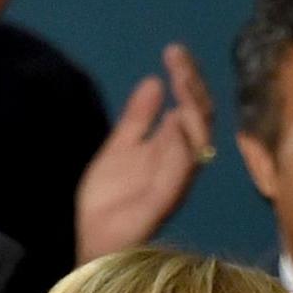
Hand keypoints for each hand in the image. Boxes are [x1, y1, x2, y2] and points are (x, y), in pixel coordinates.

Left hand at [76, 43, 215, 261]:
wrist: (93, 241)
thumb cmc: (108, 202)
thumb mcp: (120, 147)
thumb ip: (138, 118)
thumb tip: (154, 81)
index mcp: (171, 151)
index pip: (189, 109)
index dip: (186, 80)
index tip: (173, 51)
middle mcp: (179, 165)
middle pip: (199, 120)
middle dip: (191, 86)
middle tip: (177, 55)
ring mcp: (173, 183)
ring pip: (197, 142)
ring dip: (192, 109)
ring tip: (181, 79)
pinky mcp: (161, 202)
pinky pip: (180, 172)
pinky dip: (183, 147)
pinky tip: (177, 119)